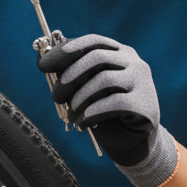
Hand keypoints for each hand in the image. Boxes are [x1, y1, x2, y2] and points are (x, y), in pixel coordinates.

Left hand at [37, 34, 178, 186]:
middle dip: (70, 76)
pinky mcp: (144, 104)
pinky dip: (92, 112)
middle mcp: (135, 63)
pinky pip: (114, 103)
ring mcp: (143, 82)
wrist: (134, 144)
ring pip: (104, 79)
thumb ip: (72, 75)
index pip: (94, 42)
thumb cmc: (106, 113)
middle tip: (56, 96)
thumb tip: (42, 60)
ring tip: (71, 115)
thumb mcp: (88, 90)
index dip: (67, 50)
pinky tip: (83, 123)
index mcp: (121, 54)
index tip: (44, 65)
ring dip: (80, 98)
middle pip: (97, 57)